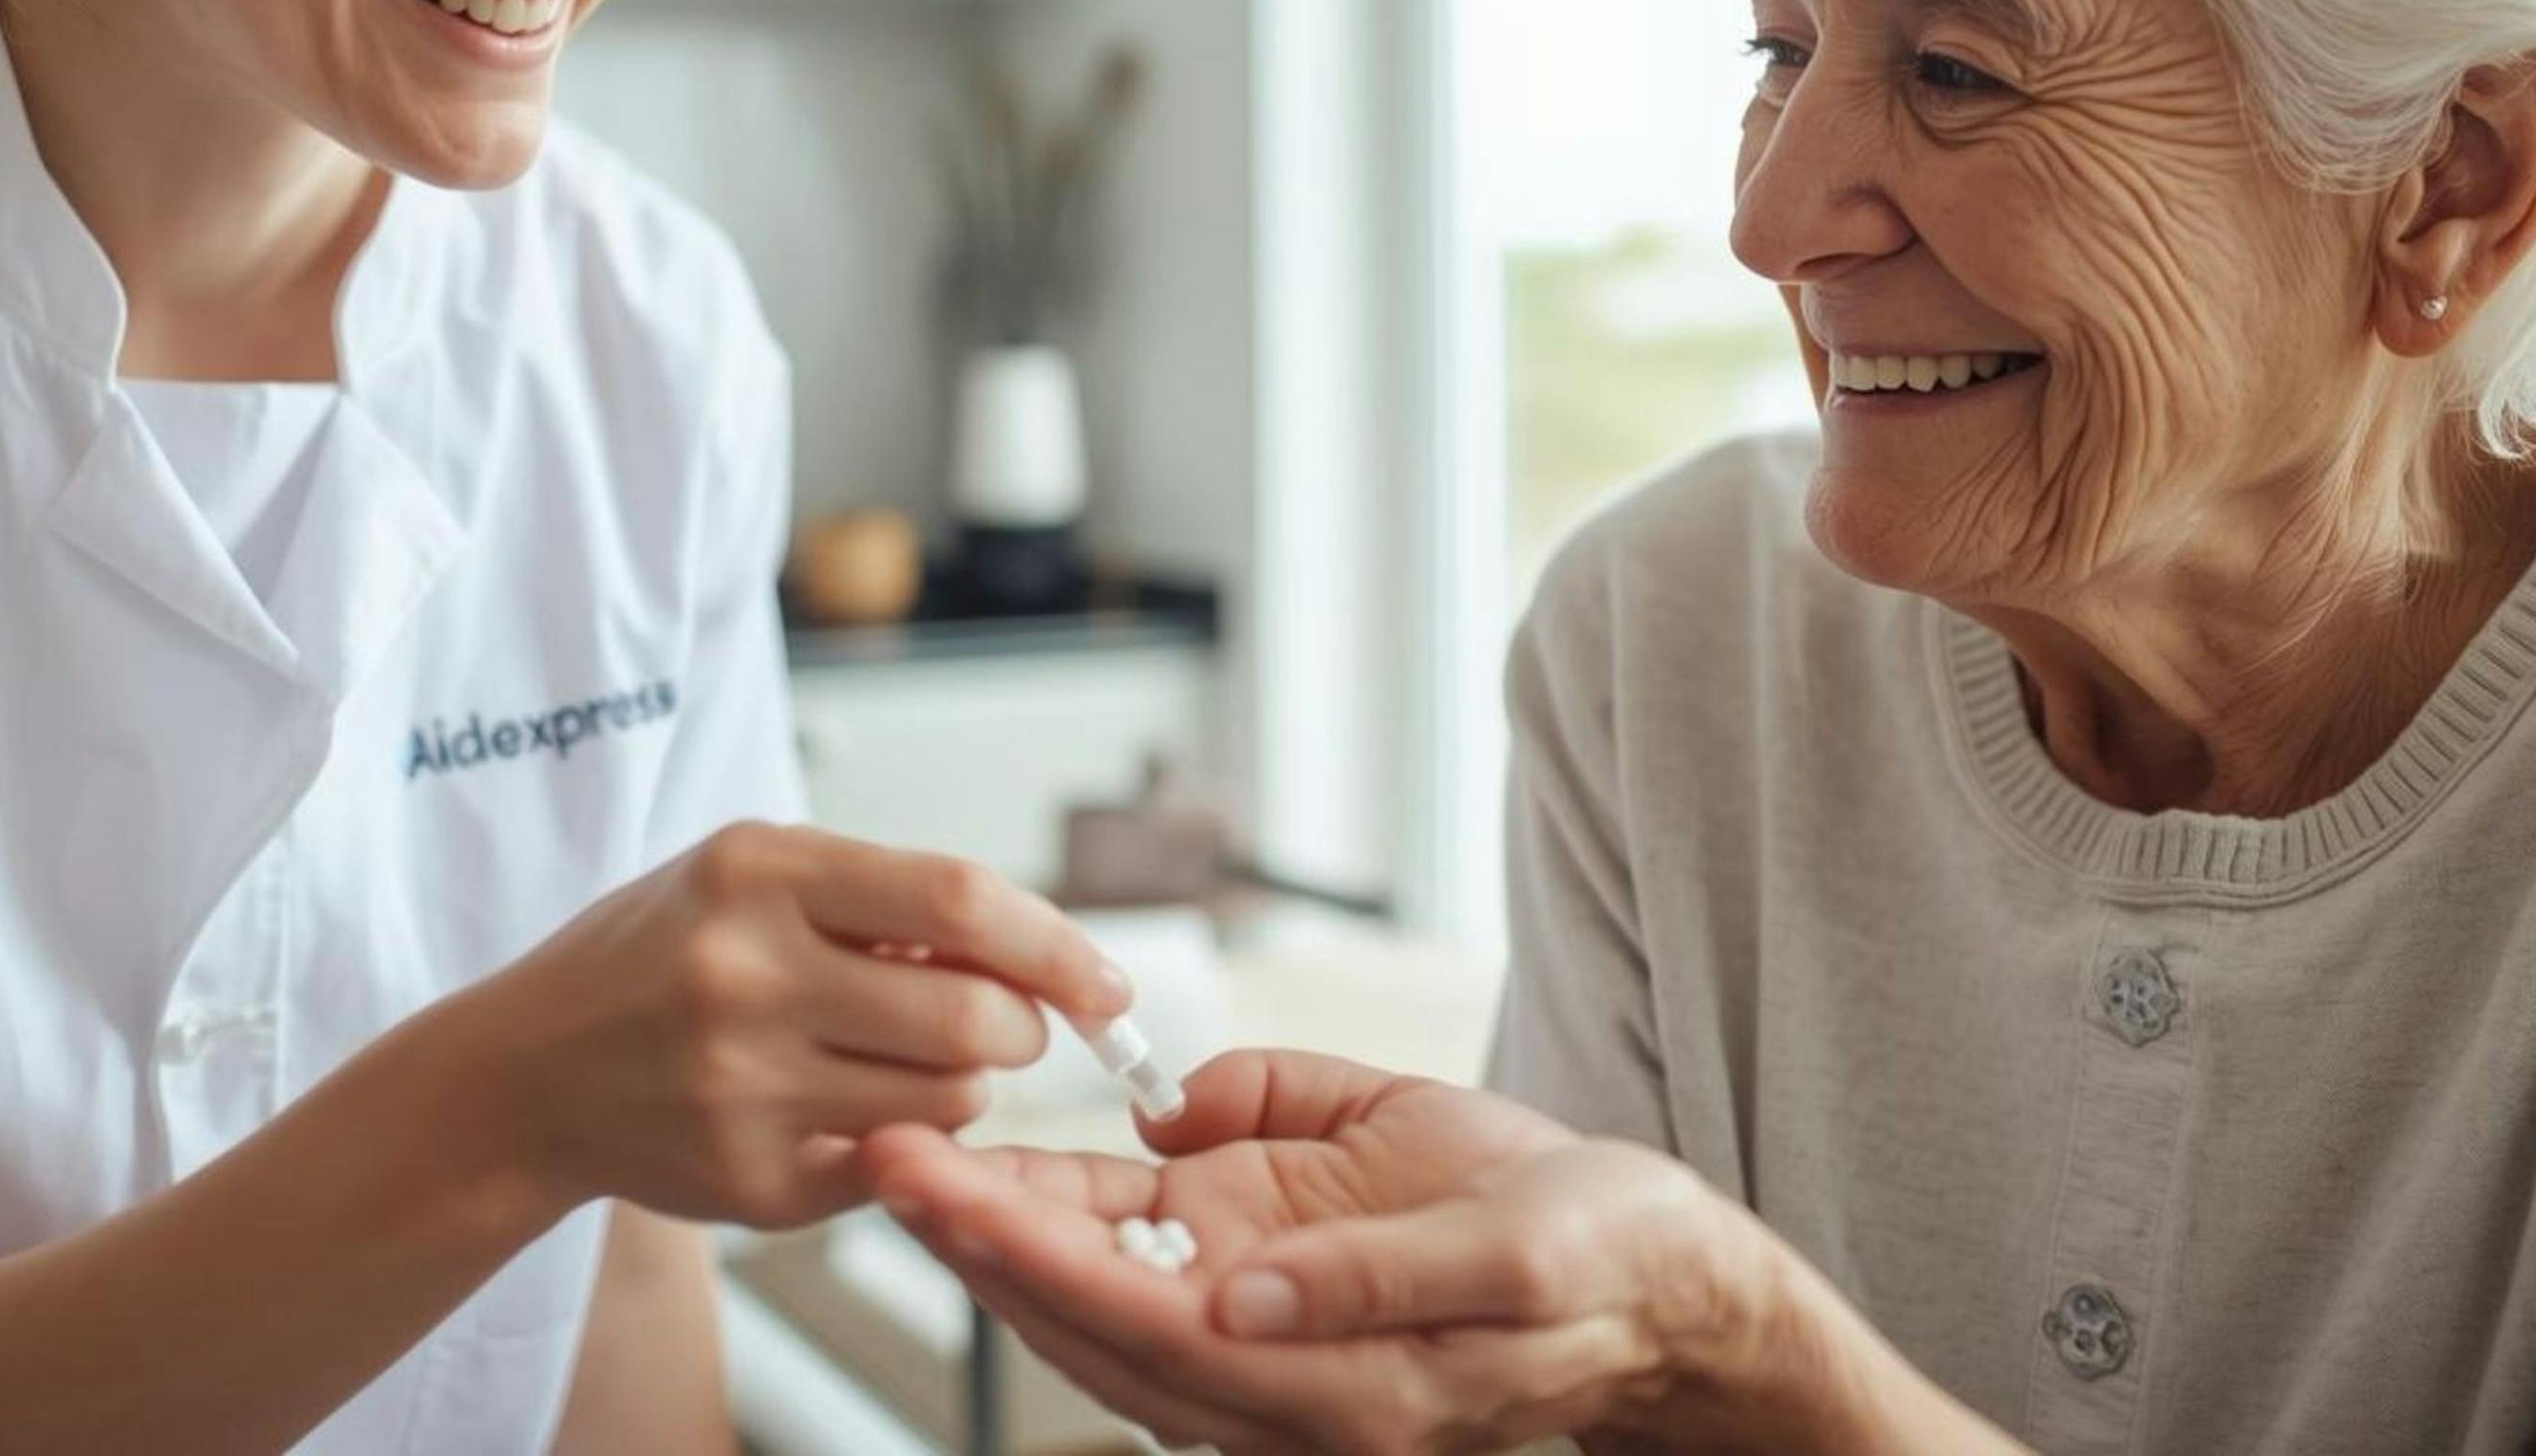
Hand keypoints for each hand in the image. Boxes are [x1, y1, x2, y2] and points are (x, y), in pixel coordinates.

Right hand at [466, 823, 1132, 1227]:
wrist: (525, 1071)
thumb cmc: (661, 953)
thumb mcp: (749, 875)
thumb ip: (881, 897)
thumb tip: (1035, 949)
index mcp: (758, 874)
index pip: (960, 900)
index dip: (1056, 944)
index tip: (1104, 982)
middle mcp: (747, 978)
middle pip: (975, 1017)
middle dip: (1018, 1028)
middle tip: (1001, 1027)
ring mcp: (744, 1089)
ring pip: (949, 1104)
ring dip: (963, 1087)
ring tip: (904, 1060)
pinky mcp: (748, 1182)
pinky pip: (892, 1164)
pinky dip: (899, 1141)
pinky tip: (839, 1109)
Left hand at [862, 1049, 1829, 1455]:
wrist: (1659, 1283)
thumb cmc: (1600, 1253)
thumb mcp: (1513, 1248)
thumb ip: (1372, 1277)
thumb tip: (1236, 1291)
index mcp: (1332, 1384)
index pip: (1139, 1322)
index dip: (1029, 1258)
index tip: (941, 1188)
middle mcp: (1275, 1380)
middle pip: (1086, 1315)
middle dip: (974, 1240)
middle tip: (876, 1151)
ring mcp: (1262, 1338)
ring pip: (1094, 1294)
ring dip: (994, 1229)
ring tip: (900, 1150)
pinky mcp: (1268, 1289)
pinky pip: (1141, 1261)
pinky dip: (1057, 1217)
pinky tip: (989, 1172)